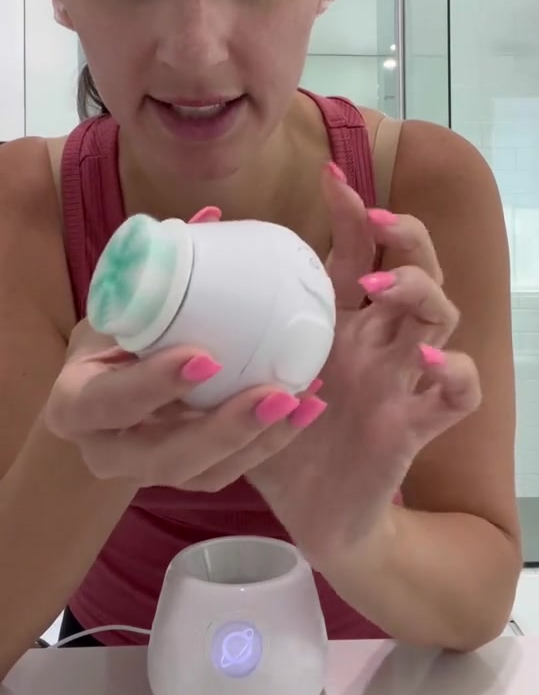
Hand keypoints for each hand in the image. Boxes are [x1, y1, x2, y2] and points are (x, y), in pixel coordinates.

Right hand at [44, 207, 326, 491]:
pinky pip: (228, 473)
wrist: (105, 385)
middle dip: (221, 430)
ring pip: (201, 474)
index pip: (106, 401)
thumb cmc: (114, 335)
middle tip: (274, 394)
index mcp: (76, 404)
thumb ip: (155, 266)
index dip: (151, 386)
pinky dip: (269, 443)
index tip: (204, 358)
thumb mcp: (118, 303)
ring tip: (299, 401)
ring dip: (256, 441)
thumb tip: (210, 218)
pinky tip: (306, 409)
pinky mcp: (185, 477)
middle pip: (160, 457)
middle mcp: (106, 449)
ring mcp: (146, 473)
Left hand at [248, 168, 480, 565]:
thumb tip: (180, 278)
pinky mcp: (415, 425)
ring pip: (443, 317)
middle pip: (418, 269)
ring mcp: (403, 380)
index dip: (354, 212)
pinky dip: (453, 371)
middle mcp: (379, 342)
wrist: (309, 515)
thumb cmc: (278, 439)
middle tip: (375, 219)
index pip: (362, 251)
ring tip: (379, 287)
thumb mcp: (242, 375)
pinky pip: (459, 393)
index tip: (330, 177)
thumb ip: (220, 333)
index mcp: (341, 322)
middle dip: (405, 236)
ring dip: (421, 291)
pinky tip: (425, 361)